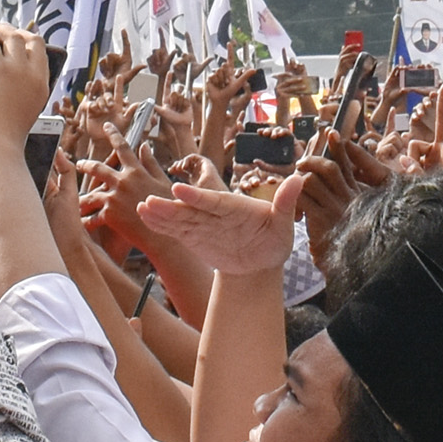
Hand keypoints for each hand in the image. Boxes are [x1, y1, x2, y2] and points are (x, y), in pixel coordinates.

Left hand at [0, 22, 50, 150]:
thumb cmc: (3, 135)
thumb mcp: (23, 111)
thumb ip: (20, 93)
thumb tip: (7, 82)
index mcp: (42, 86)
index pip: (41, 54)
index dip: (32, 41)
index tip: (24, 35)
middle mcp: (32, 73)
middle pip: (30, 40)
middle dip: (17, 31)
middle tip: (4, 29)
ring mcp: (14, 68)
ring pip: (11, 36)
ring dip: (0, 27)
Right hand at [135, 173, 304, 280]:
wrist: (260, 262)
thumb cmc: (274, 240)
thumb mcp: (283, 224)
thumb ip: (286, 203)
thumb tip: (300, 178)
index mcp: (234, 207)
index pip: (213, 201)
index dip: (196, 196)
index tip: (179, 190)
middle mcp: (215, 213)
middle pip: (190, 209)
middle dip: (170, 206)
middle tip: (150, 200)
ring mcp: (203, 225)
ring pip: (180, 219)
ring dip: (161, 214)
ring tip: (142, 208)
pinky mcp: (195, 237)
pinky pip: (177, 231)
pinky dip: (162, 226)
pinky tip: (145, 217)